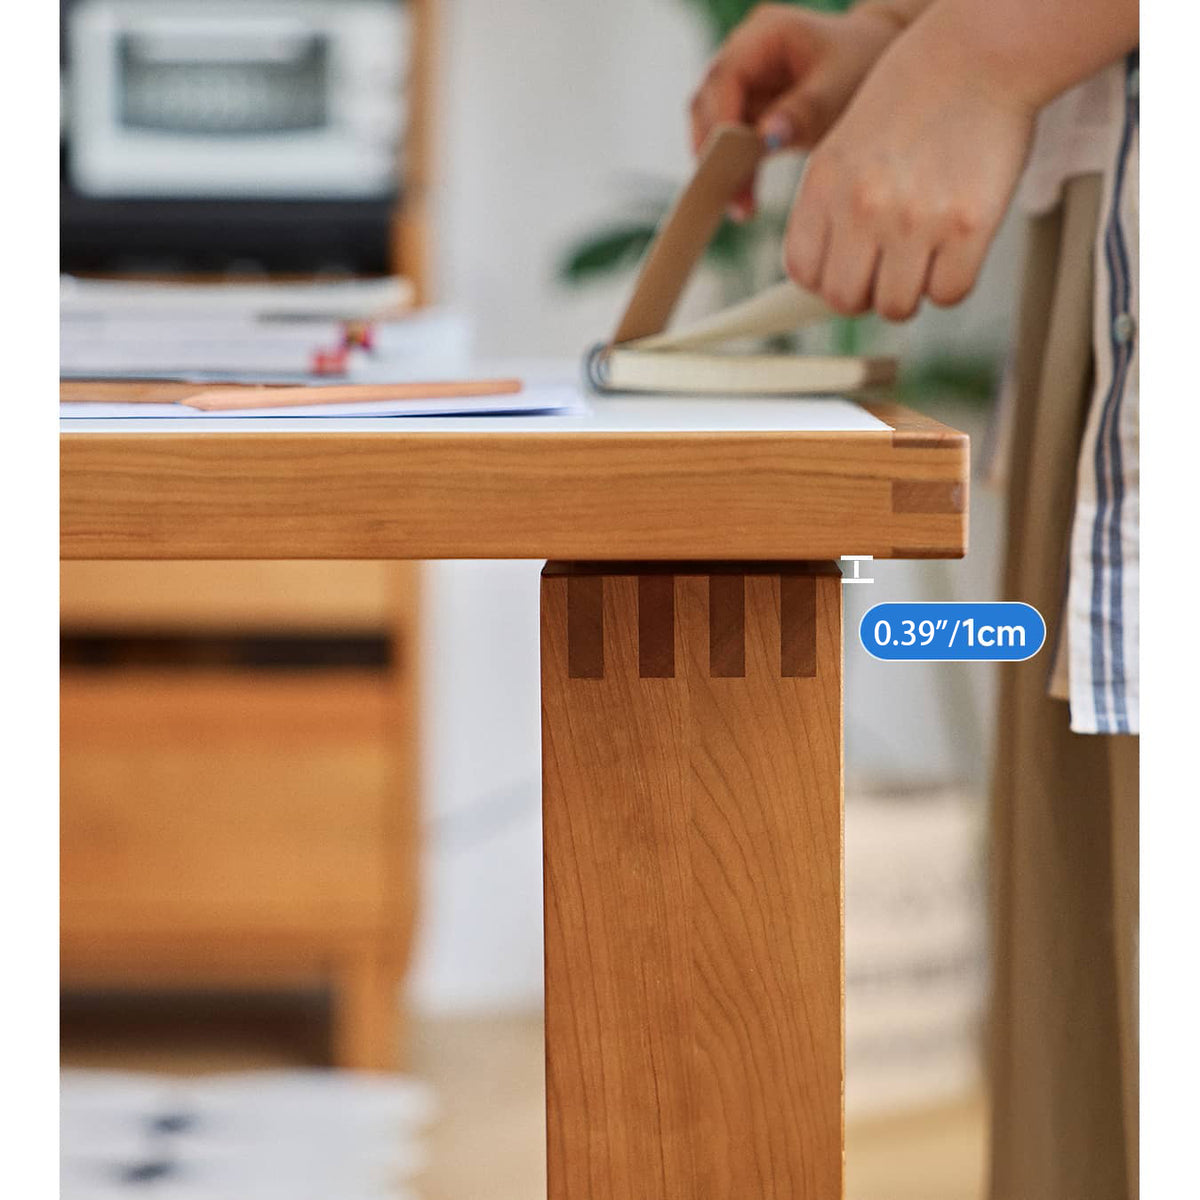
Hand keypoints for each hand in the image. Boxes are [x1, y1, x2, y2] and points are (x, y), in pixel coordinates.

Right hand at [689, 3, 907, 219]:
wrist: (879, 65)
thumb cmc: (865, 65)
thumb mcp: (842, 87)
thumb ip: (806, 110)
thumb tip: (767, 137)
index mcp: (766, 32)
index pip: (724, 75)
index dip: (719, 119)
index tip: (724, 163)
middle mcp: (746, 54)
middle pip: (708, 103)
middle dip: (712, 151)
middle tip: (726, 194)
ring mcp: (745, 85)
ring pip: (713, 128)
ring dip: (721, 169)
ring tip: (739, 208)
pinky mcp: (751, 114)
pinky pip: (731, 148)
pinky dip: (736, 175)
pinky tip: (745, 204)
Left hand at [783, 13, 1036, 319]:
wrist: (978, 55)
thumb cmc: (913, 102)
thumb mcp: (845, 149)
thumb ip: (830, 211)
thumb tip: (826, 285)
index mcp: (824, 184)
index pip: (803, 273)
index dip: (826, 280)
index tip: (848, 269)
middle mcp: (862, 204)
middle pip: (845, 300)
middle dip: (867, 293)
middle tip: (887, 267)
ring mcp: (914, 218)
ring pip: (896, 307)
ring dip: (910, 291)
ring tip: (923, 254)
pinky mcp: (967, 226)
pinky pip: (948, 294)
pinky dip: (952, 281)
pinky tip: (955, 249)